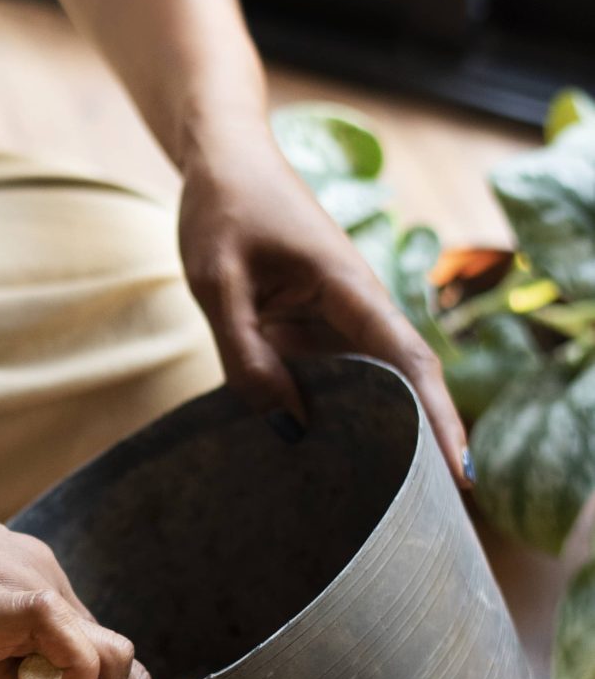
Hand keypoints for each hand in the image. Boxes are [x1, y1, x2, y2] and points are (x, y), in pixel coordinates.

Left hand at [178, 139, 469, 483]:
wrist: (221, 163)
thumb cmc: (222, 212)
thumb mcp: (218, 283)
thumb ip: (246, 355)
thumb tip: (286, 426)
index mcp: (348, 288)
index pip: (406, 360)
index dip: (437, 416)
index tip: (459, 469)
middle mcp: (354, 308)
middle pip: (402, 383)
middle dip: (420, 443)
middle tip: (425, 515)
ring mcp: (335, 319)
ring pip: (367, 386)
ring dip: (377, 435)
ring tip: (378, 506)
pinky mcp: (311, 327)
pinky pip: (330, 379)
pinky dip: (333, 418)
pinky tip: (322, 463)